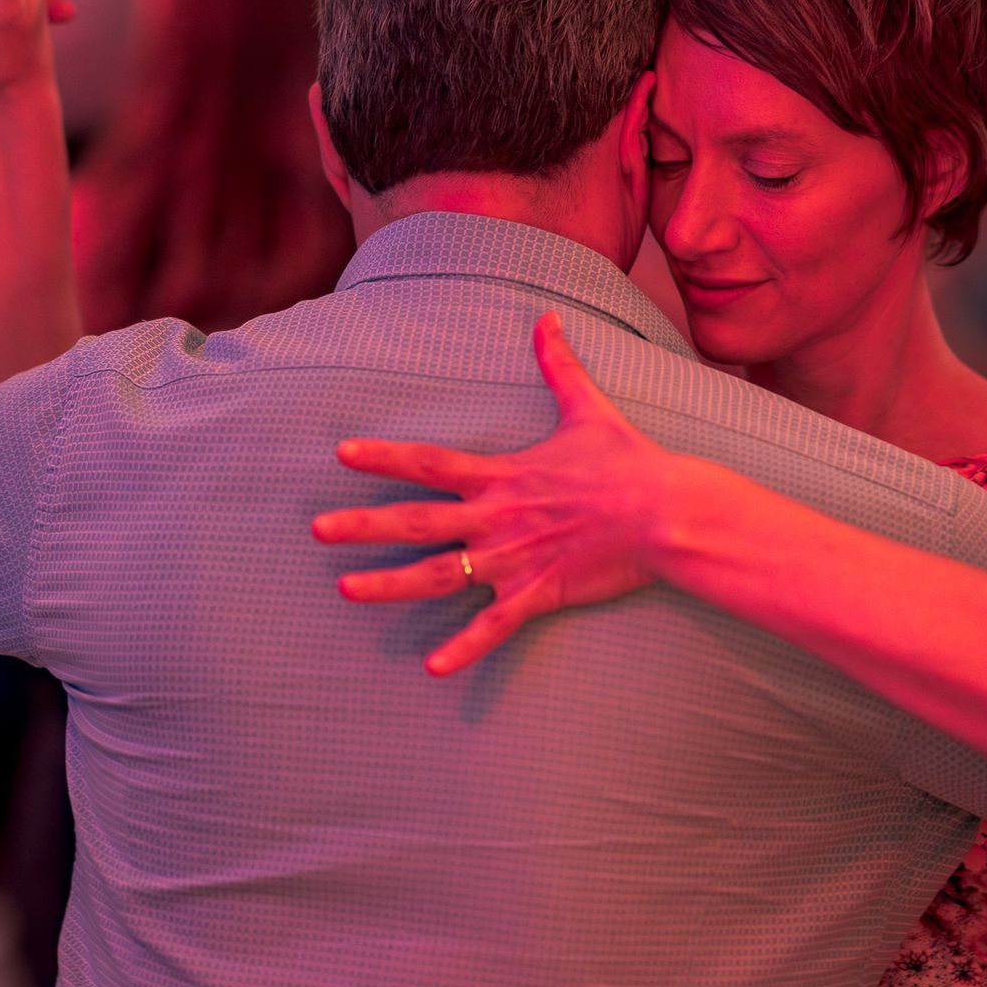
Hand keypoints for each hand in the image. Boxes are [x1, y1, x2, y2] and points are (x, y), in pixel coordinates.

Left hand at [312, 312, 673, 672]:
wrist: (669, 511)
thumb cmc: (629, 462)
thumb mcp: (587, 409)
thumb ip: (558, 365)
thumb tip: (546, 317)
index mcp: (502, 474)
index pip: (429, 462)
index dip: (384, 456)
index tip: (341, 453)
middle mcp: (498, 516)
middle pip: (417, 521)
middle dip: (364, 525)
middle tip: (317, 530)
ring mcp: (515, 557)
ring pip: (442, 575)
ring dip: (391, 584)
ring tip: (346, 590)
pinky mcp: (540, 592)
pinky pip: (495, 626)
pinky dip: (464, 649)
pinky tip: (431, 668)